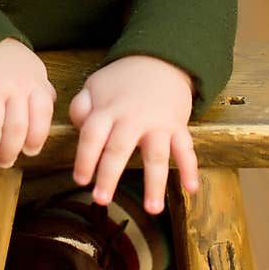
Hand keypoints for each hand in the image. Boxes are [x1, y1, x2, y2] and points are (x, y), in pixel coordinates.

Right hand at [0, 38, 55, 167]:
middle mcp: (15, 87)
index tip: (30, 152)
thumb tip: (47, 122)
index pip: (42, 117)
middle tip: (4, 163)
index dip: (37, 139)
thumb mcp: (35, 73)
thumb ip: (43, 95)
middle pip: (16, 129)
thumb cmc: (12, 63)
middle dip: (9, 152)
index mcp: (35, 84)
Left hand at [69, 55, 197, 213]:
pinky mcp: (178, 126)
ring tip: (153, 210)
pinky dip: (190, 169)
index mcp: (108, 109)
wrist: (161, 59)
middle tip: (101, 200)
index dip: (84, 158)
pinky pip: (186, 150)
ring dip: (155, 183)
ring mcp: (158, 123)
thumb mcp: (95, 86)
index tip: (80, 179)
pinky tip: (191, 190)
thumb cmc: (122, 80)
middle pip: (119, 149)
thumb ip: (81, 107)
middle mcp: (132, 118)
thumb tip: (78, 127)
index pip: (92, 135)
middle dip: (109, 175)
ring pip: (156, 156)